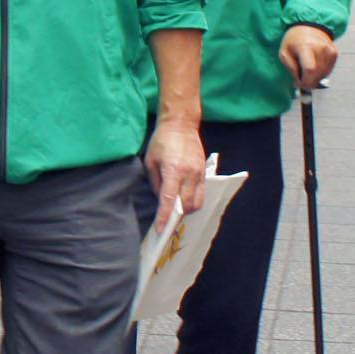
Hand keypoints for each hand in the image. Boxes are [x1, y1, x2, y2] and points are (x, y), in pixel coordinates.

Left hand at [143, 117, 205, 233]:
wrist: (181, 124)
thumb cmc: (161, 141)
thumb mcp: (150, 161)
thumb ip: (155, 182)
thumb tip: (160, 199)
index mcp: (173, 171)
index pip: (169, 200)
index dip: (164, 217)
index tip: (160, 229)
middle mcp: (189, 174)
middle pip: (186, 205)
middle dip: (177, 217)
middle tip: (167, 222)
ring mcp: (199, 174)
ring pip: (197, 202)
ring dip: (187, 211)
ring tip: (176, 211)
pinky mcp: (204, 172)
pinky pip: (202, 194)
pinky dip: (194, 201)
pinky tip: (185, 201)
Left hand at [279, 24, 337, 89]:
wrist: (308, 27)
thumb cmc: (293, 41)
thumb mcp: (284, 53)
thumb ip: (291, 69)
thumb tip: (299, 83)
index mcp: (306, 47)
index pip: (310, 69)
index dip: (305, 81)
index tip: (298, 84)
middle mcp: (321, 49)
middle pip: (317, 74)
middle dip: (308, 82)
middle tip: (299, 80)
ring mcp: (329, 51)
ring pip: (324, 74)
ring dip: (314, 78)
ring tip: (305, 71)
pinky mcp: (334, 54)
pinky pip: (328, 70)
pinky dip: (320, 73)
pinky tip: (313, 67)